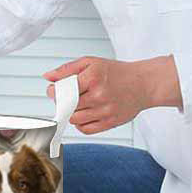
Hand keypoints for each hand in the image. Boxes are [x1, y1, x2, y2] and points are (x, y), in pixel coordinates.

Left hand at [43, 55, 181, 133]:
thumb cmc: (117, 72)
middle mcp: (99, 95)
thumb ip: (67, 69)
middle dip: (62, 102)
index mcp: (93, 78)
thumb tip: (48, 77)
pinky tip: (86, 114)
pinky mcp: (111, 122)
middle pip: (67, 107)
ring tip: (79, 104)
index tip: (54, 90)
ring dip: (72, 113)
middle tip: (67, 97)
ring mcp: (105, 111)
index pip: (63, 91)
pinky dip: (81, 124)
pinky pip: (86, 129)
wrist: (143, 84)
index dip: (54, 92)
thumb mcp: (91, 63)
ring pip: (74, 119)